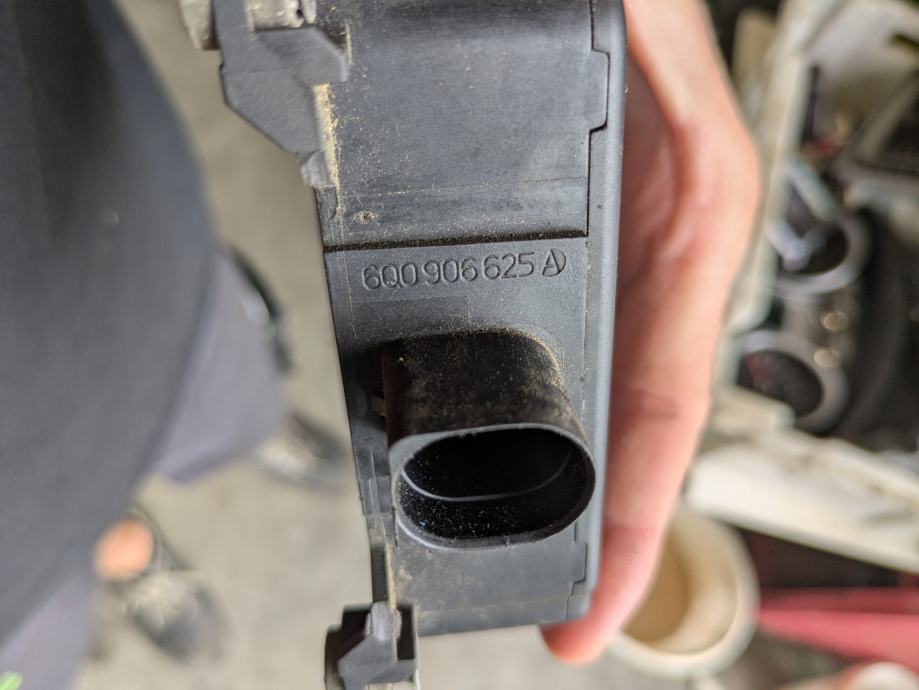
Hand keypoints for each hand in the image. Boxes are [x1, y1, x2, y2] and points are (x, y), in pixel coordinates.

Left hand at [542, 0, 760, 662]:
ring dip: (559, 473)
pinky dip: (517, 399)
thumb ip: (652, 81)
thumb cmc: (611, 3)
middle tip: (553, 608)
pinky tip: (489, 432)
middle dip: (595, 524)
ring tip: (524, 553)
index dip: (632, 518)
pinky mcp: (544, 227)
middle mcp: (643, 247)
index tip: (590, 608)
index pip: (664, 405)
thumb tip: (649, 114)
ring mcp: (593, 244)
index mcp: (682, 221)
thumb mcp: (645, 41)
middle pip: (623, 419)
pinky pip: (537, 334)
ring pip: (583, 387)